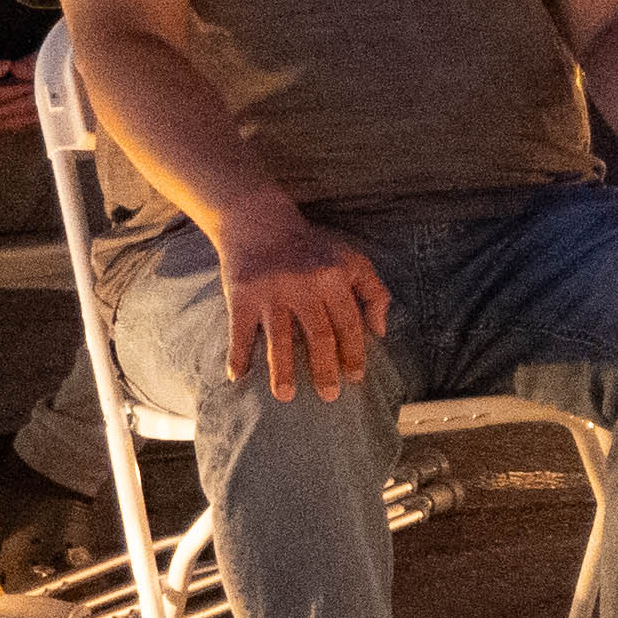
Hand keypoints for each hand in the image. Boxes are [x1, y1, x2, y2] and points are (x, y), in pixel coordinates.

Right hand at [216, 207, 391, 402]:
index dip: (354, 353)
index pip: (349, 324)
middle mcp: (304, 285)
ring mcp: (271, 291)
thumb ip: (373, 292)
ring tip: (285, 396)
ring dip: (282, 371)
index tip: (355, 378)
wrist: (259, 222)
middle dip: (324, 370)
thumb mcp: (351, 260)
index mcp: (334, 277)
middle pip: (319, 336)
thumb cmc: (312, 248)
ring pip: (280, 339)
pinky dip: (238, 354)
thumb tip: (380, 332)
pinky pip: (240, 331)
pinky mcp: (241, 294)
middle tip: (329, 395)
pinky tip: (237, 376)